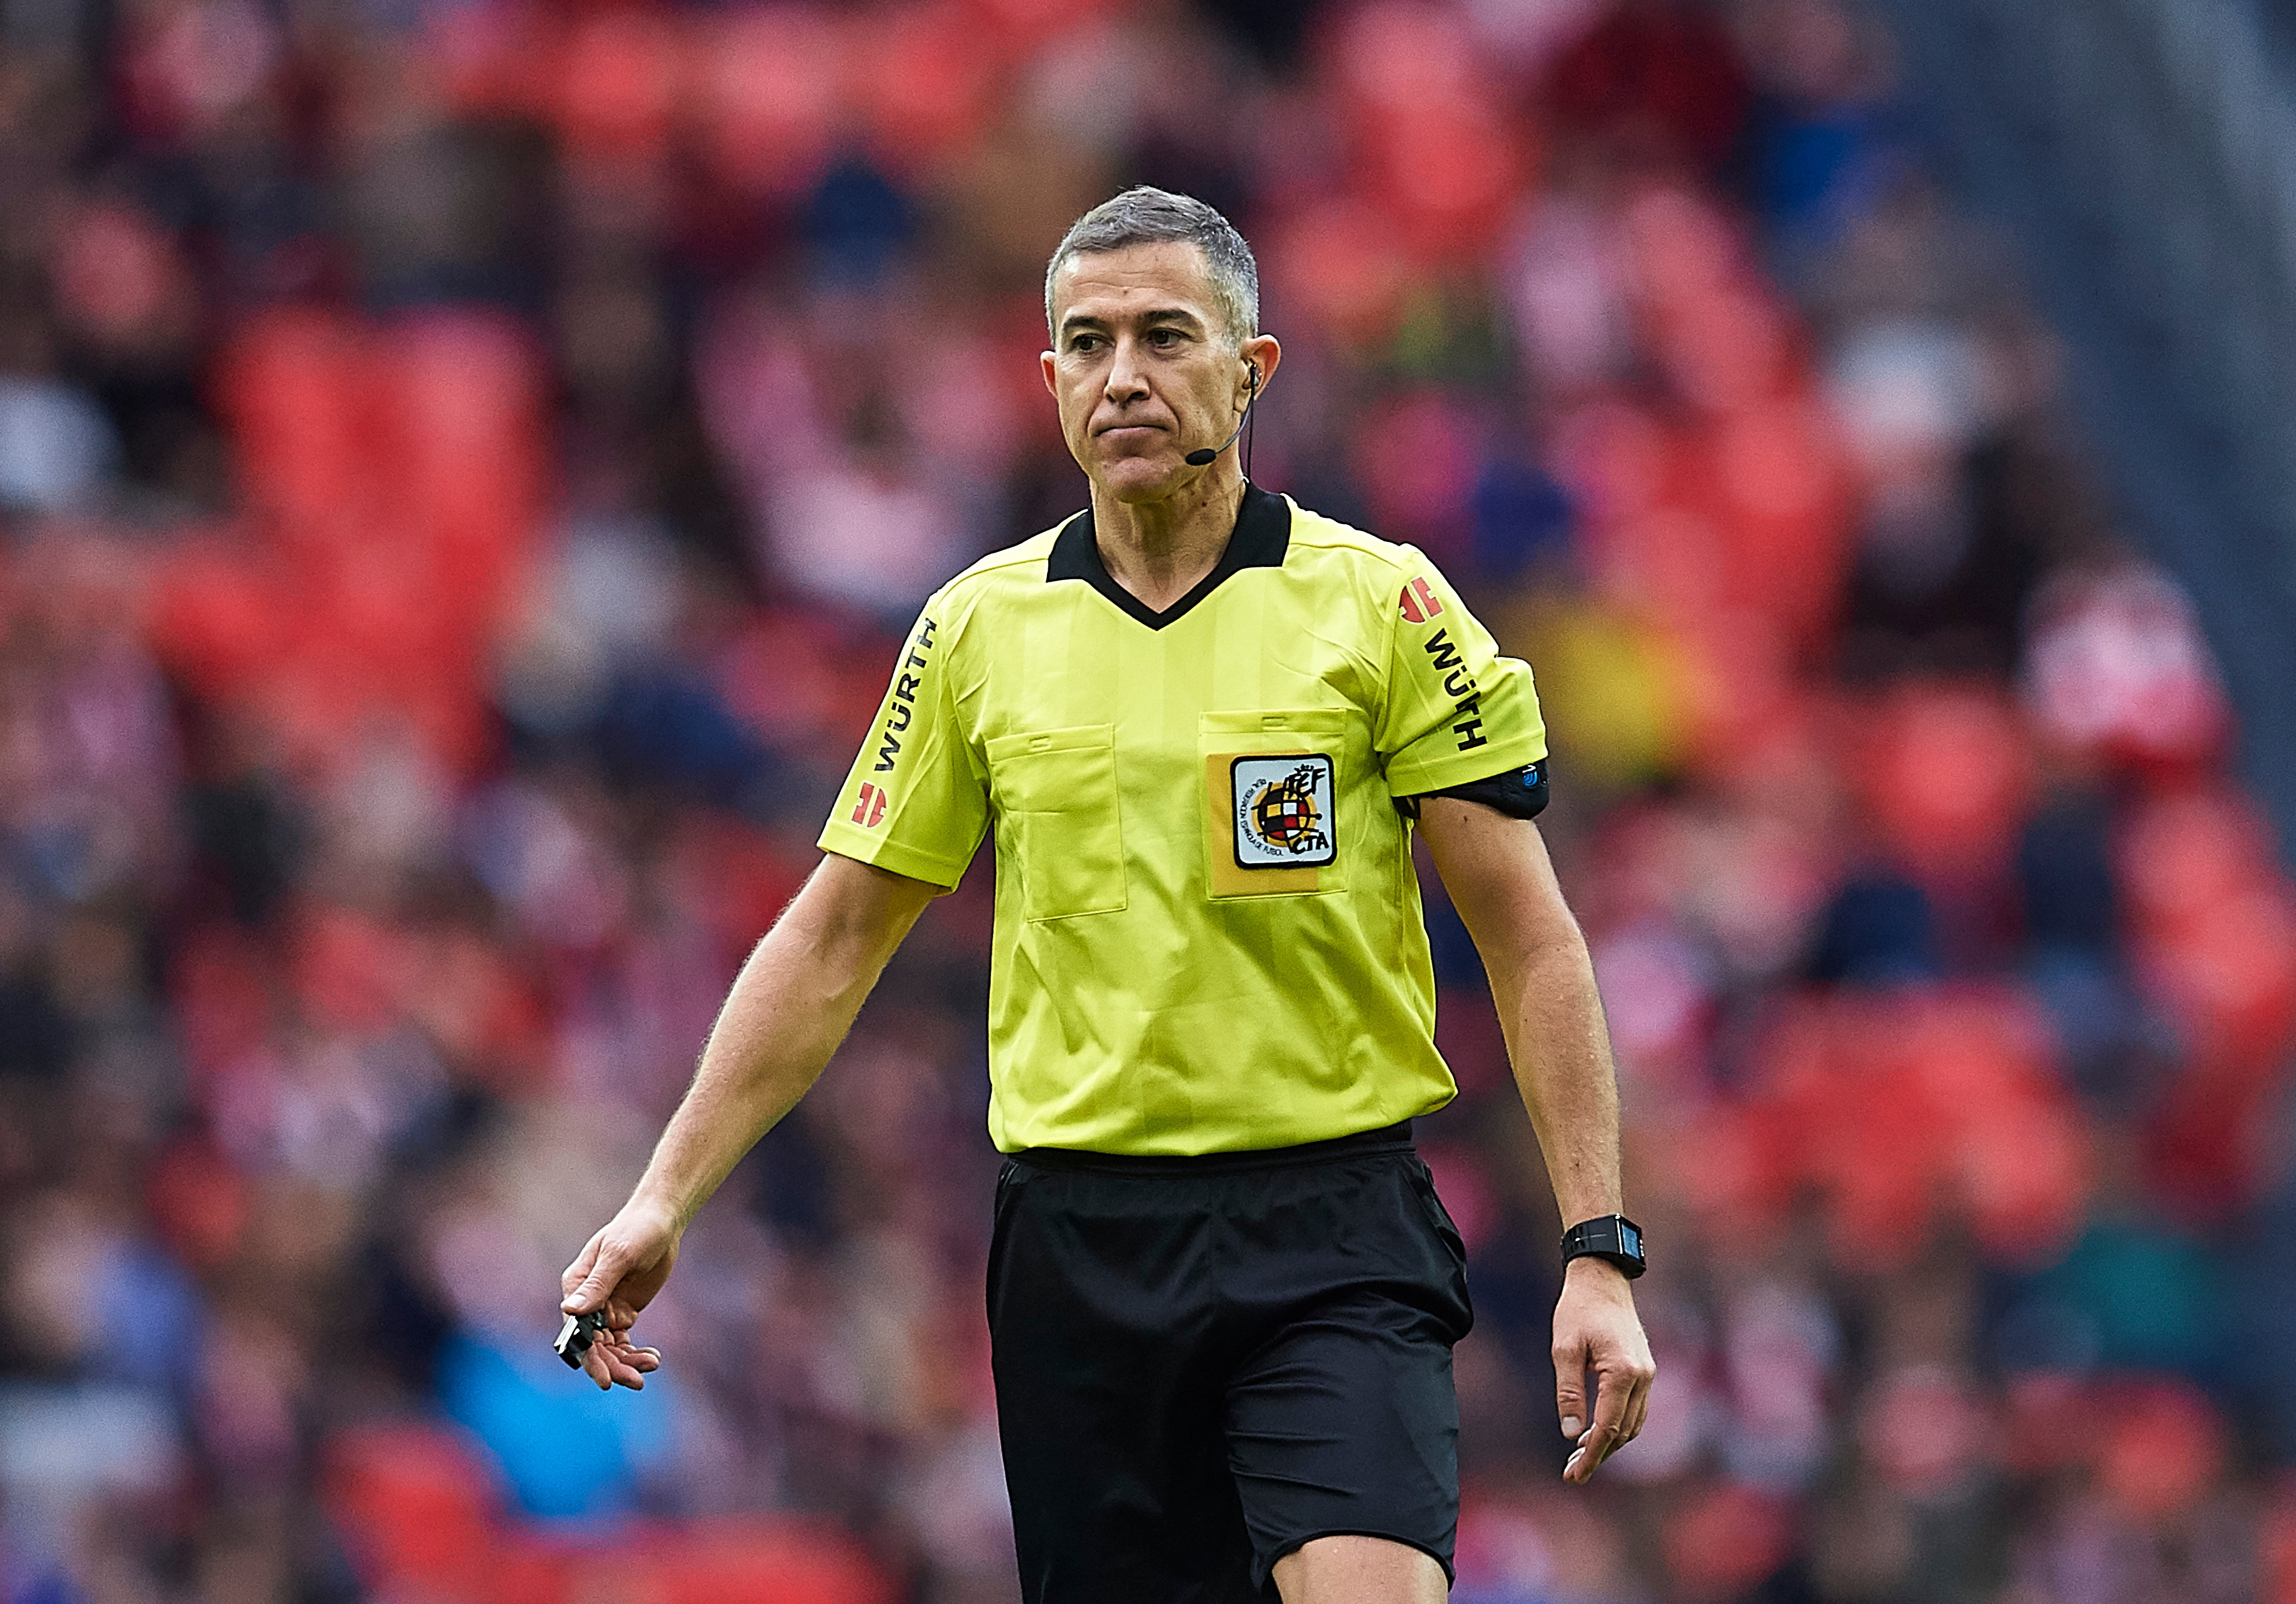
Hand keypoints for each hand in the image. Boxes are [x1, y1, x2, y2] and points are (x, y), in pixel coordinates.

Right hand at [559, 1198, 680, 1391]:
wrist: (660, 1221)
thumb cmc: (636, 1230)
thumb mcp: (619, 1255)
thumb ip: (597, 1284)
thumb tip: (570, 1311)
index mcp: (576, 1288)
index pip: (578, 1332)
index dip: (590, 1359)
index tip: (605, 1381)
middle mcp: (587, 1303)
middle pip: (595, 1346)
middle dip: (613, 1366)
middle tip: (637, 1381)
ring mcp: (605, 1309)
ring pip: (610, 1348)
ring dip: (627, 1362)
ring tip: (651, 1365)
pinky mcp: (624, 1312)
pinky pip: (624, 1342)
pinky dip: (636, 1353)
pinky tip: (654, 1358)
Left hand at [1552, 1256, 1654, 1482]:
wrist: (1602, 1279)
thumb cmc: (1578, 1310)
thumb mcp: (1564, 1349)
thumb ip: (1569, 1392)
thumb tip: (1571, 1433)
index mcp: (1623, 1372)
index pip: (1608, 1427)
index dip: (1591, 1455)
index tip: (1574, 1475)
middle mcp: (1643, 1377)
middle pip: (1624, 1432)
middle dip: (1599, 1455)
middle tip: (1572, 1472)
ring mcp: (1648, 1374)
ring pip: (1633, 1424)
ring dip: (1610, 1443)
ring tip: (1580, 1457)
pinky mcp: (1645, 1370)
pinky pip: (1636, 1409)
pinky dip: (1619, 1426)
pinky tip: (1596, 1431)